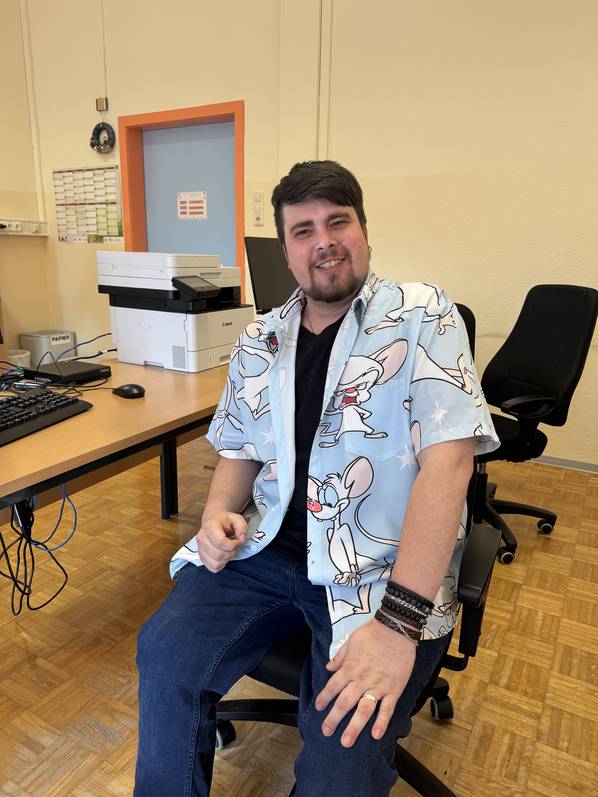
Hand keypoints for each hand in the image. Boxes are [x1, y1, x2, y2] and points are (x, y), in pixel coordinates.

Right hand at [195, 511, 246, 572]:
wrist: (214, 520)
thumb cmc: (225, 521)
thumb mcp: (237, 518)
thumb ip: (242, 527)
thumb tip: (241, 539)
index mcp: (209, 526)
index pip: (220, 542)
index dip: (233, 545)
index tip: (238, 540)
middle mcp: (201, 538)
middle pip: (218, 555)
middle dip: (231, 552)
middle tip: (234, 545)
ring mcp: (200, 549)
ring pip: (215, 563)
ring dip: (226, 559)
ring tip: (228, 550)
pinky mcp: (201, 557)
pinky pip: (213, 567)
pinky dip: (221, 564)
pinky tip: (224, 555)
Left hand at [314, 618, 415, 747]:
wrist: (396, 628)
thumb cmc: (372, 632)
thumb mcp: (351, 641)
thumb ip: (339, 657)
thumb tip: (328, 666)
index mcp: (350, 667)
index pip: (333, 686)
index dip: (324, 698)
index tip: (319, 708)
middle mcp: (361, 679)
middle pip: (344, 703)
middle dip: (333, 719)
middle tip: (326, 732)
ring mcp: (378, 686)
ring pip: (363, 710)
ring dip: (354, 727)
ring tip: (346, 741)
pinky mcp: (393, 689)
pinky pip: (386, 709)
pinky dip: (381, 723)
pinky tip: (375, 735)